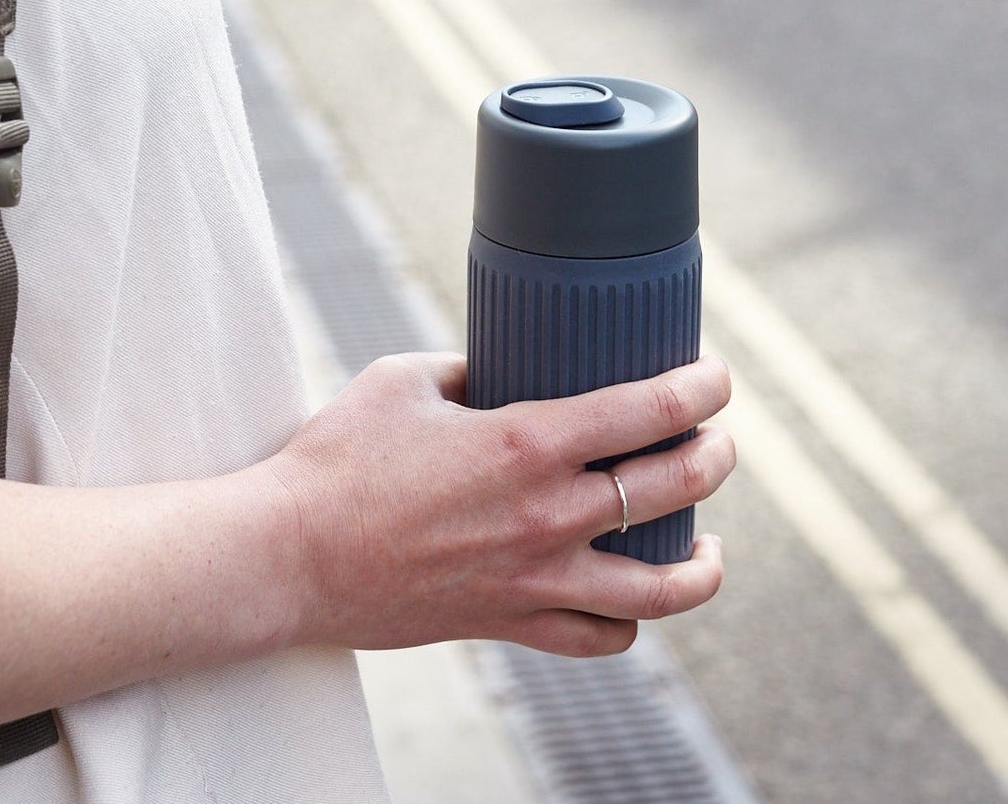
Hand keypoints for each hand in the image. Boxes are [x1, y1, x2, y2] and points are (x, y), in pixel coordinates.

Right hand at [263, 352, 734, 657]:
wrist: (289, 556)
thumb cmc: (337, 459)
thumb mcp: (403, 381)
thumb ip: (466, 369)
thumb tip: (499, 370)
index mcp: (526, 441)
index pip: (646, 410)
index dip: (700, 388)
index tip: (717, 378)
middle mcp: (547, 515)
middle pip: (673, 487)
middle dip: (714, 455)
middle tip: (718, 439)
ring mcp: (534, 579)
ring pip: (660, 588)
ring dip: (702, 562)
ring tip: (712, 543)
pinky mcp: (509, 623)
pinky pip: (598, 638)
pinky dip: (631, 623)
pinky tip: (635, 600)